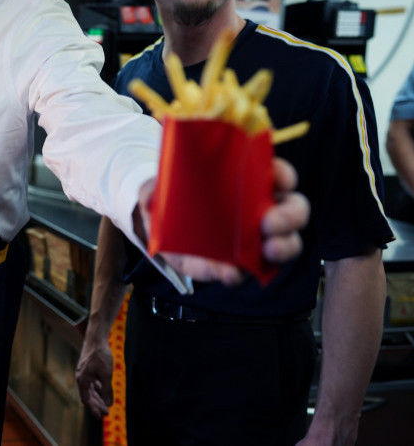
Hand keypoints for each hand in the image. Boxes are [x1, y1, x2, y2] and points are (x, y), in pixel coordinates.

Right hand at [75, 339, 113, 417]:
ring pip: (90, 389)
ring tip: (106, 404)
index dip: (93, 409)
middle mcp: (81, 377)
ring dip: (98, 397)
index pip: (86, 399)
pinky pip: (92, 382)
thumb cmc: (100, 355)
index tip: (101, 416)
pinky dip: (98, 388)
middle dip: (97, 405)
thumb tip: (108, 404)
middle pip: (88, 396)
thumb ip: (107, 390)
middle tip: (106, 413)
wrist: (96, 339)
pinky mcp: (89, 369)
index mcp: (82, 380)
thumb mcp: (106, 374)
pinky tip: (104, 391)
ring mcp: (85, 373)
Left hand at [139, 157, 307, 284]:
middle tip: (269, 223)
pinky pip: (249, 273)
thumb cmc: (170, 199)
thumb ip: (156, 186)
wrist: (159, 233)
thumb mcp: (160, 185)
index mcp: (250, 181)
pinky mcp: (240, 266)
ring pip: (287, 243)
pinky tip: (230, 272)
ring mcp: (256, 239)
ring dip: (283, 248)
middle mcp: (262, 209)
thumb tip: (151, 193)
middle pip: (295, 210)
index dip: (284, 175)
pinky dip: (240, 274)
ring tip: (267, 250)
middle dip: (290, 216)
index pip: (279, 174)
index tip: (279, 180)